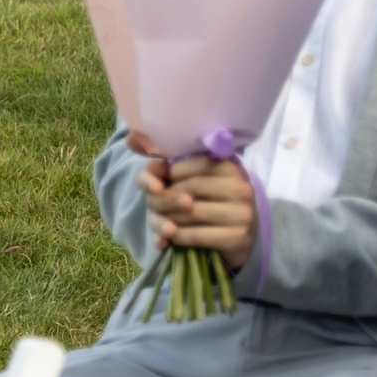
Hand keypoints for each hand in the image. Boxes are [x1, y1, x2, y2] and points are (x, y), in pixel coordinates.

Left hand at [133, 145, 257, 269]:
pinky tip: (169, 236)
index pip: (191, 164)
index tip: (156, 184)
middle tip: (151, 205)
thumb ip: (172, 164)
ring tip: (160, 221)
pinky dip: (176, 236)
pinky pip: (195, 235)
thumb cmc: (215, 201)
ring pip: (189, 212)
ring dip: (166, 219)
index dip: (166, 174)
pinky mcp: (237, 236)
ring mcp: (241, 212)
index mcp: (232, 167)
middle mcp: (241, 187)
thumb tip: (131, 140)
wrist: (246, 234)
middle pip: (188, 189)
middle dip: (161, 199)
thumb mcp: (202, 179)